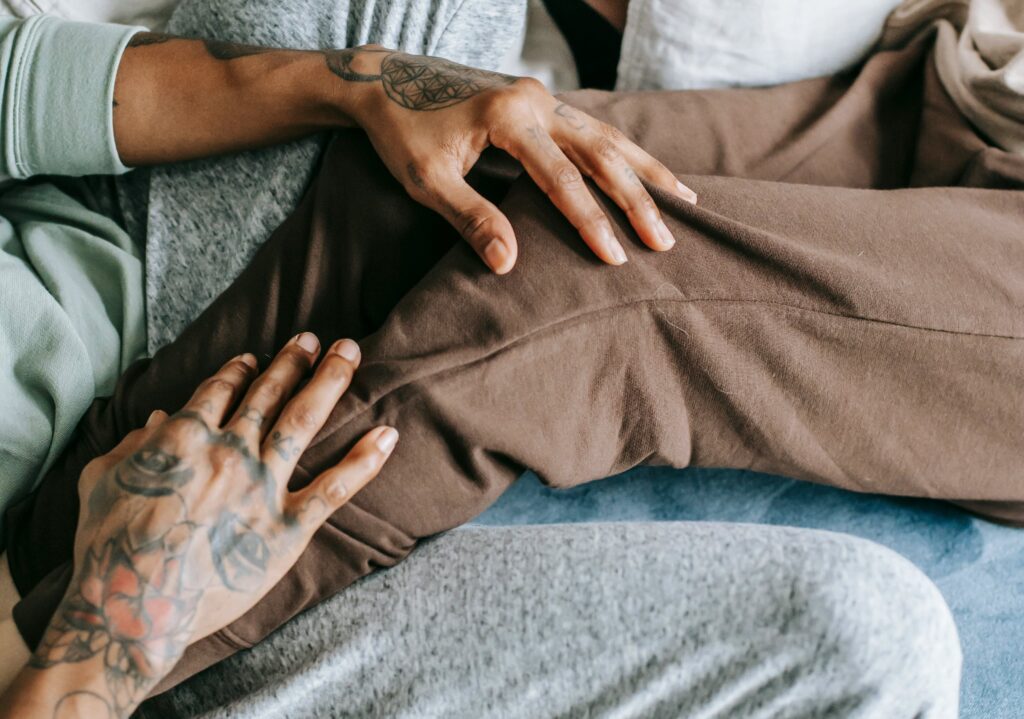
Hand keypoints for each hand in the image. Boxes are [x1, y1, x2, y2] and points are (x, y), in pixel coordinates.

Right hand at [4, 334, 395, 717]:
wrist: (133, 609)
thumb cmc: (107, 550)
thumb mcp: (100, 483)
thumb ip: (129, 447)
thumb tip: (155, 419)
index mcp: (184, 437)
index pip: (221, 391)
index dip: (241, 371)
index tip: (255, 358)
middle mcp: (229, 452)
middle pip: (268, 394)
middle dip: (294, 361)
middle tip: (315, 339)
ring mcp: (262, 487)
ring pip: (304, 421)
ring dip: (329, 381)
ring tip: (350, 352)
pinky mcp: (287, 528)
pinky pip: (335, 488)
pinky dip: (364, 460)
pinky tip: (388, 434)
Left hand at [333, 47, 696, 272]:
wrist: (383, 80)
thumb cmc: (400, 132)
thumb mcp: (426, 181)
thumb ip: (470, 218)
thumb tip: (509, 265)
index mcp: (508, 115)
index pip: (563, 179)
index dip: (591, 221)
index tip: (617, 258)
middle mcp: (535, 99)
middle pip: (601, 153)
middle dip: (637, 200)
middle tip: (667, 242)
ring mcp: (541, 96)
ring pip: (607, 136)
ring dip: (645, 171)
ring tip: (685, 201)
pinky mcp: (540, 101)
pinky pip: (594, 130)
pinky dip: (624, 155)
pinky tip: (644, 174)